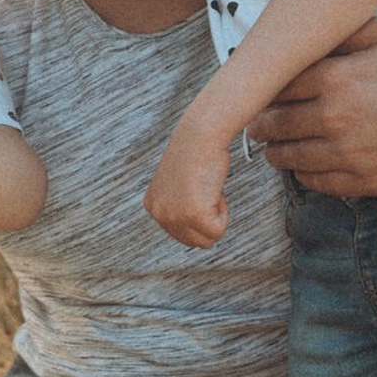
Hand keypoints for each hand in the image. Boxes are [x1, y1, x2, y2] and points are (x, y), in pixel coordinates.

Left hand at [145, 126, 229, 247]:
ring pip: (207, 239)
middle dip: (207, 219)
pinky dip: (223, 212)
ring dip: (215, 216)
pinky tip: (214, 189)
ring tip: (208, 189)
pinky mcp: (194, 215)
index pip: (181, 233)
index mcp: (153, 206)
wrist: (201, 135)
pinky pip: (219, 231)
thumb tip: (192, 232)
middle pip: (193, 241)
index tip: (197, 189)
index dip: (198, 214)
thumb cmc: (196, 152)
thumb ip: (178, 205)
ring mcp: (175, 216)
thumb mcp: (177, 184)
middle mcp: (159, 214)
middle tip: (205, 189)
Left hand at [250, 16, 376, 197]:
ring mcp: (347, 155)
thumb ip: (354, 31)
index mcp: (339, 76)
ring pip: (288, 157)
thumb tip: (317, 32)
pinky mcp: (362, 184)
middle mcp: (334, 118)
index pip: (279, 82)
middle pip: (275, 122)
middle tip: (257, 119)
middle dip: (263, 120)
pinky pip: (314, 183)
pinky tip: (303, 165)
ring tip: (272, 145)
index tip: (262, 87)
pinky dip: (301, 174)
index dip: (267, 85)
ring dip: (275, 150)